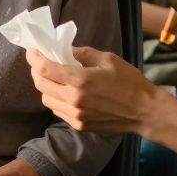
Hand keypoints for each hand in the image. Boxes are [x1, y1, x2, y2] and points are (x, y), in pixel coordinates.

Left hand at [25, 46, 167, 134]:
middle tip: (41, 61)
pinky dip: (56, 99)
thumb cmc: (129, 82)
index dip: (34, 57)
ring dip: (45, 86)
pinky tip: (65, 92)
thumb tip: (63, 51)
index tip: (32, 50)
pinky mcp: (79, 125)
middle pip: (41, 85)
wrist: (144, 111)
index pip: (44, 68)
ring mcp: (75, 116)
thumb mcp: (108, 59)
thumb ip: (82, 53)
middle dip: (36, 71)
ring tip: (53, 77)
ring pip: (46, 100)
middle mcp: (73, 100)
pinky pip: (58, 111)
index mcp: (80, 80)